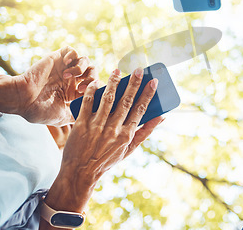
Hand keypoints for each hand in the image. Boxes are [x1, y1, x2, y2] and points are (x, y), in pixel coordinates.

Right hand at [12, 46, 96, 125]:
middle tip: (81, 88)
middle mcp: (70, 79)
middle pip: (93, 72)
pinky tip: (65, 65)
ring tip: (69, 77)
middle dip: (92, 79)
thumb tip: (91, 116)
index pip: (93, 85)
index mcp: (73, 92)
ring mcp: (64, 68)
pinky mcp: (57, 58)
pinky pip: (71, 50)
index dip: (96, 89)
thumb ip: (76, 114)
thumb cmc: (38, 110)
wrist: (22, 99)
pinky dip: (72, 55)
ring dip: (81, 68)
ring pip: (85, 60)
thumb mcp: (62, 117)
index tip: (90, 96)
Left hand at [45, 68, 162, 211]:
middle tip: (138, 70)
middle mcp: (113, 129)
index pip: (140, 110)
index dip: (147, 94)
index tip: (153, 81)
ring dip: (114, 83)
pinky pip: (88, 103)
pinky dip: (92, 91)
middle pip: (126, 101)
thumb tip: (162, 117)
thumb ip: (145, 132)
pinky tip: (96, 82)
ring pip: (107, 99)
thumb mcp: (129, 149)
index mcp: (127, 135)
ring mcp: (97, 126)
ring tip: (117, 71)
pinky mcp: (81, 125)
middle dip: (133, 84)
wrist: (80, 173)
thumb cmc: (107, 160)